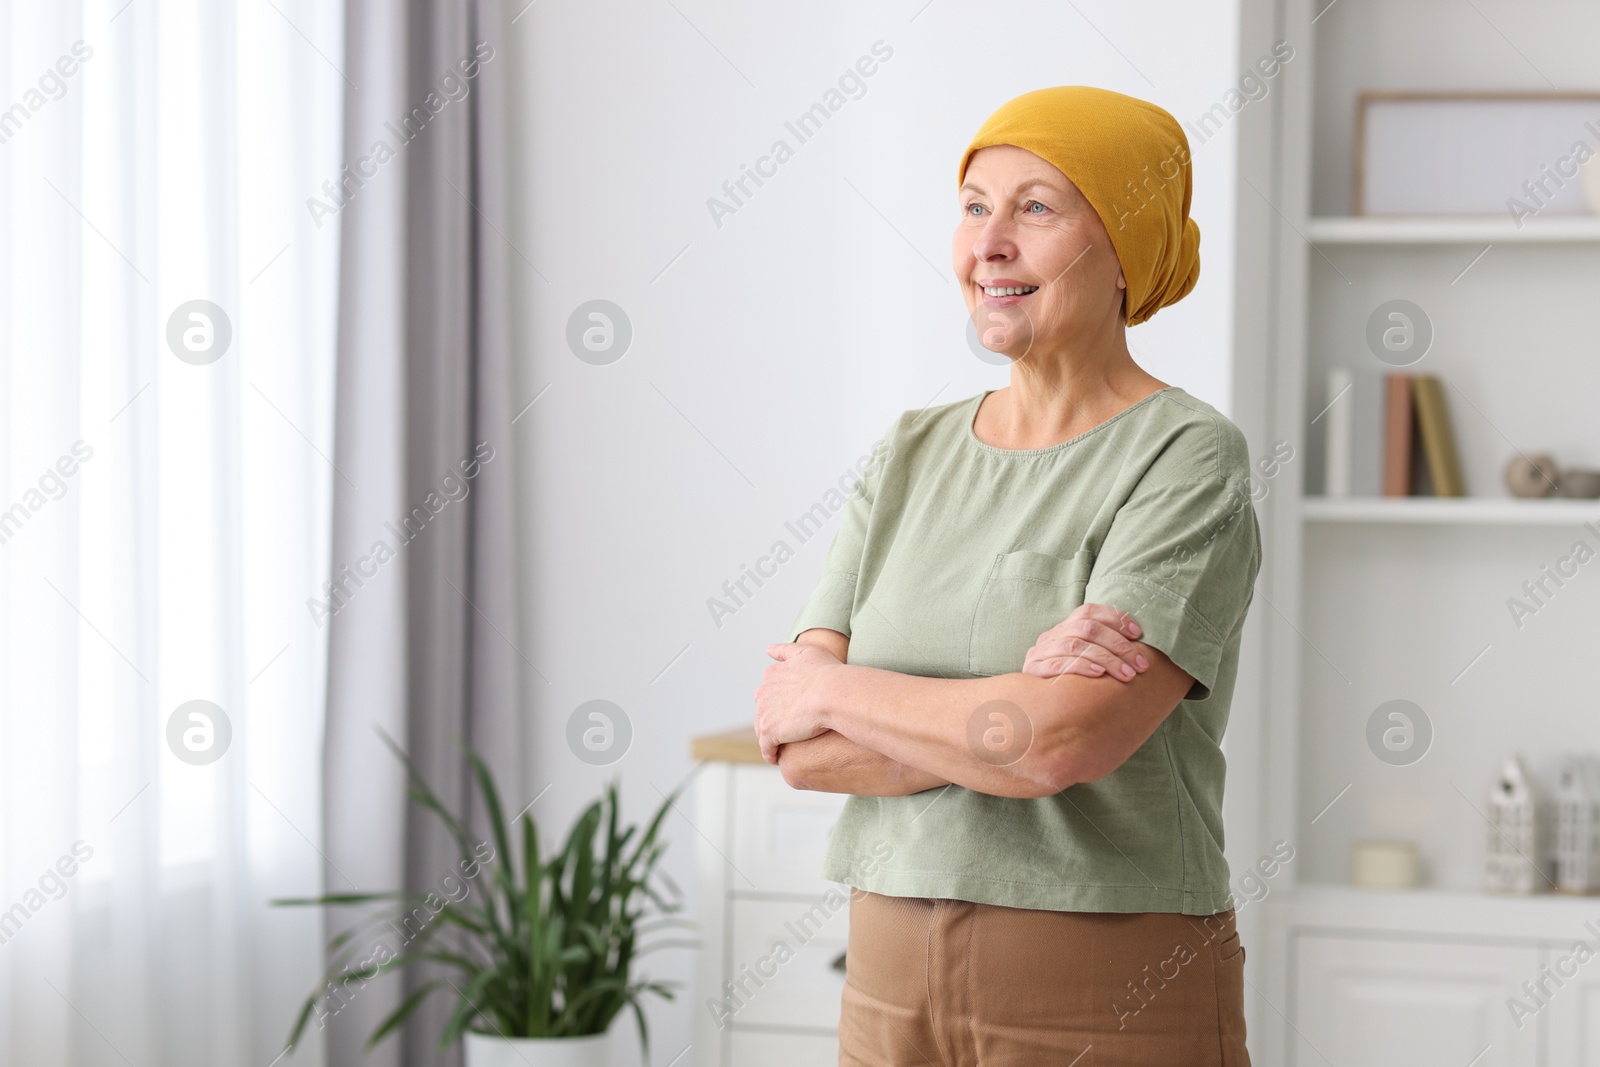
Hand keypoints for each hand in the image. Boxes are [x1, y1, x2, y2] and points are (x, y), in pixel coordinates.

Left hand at [755, 643, 842, 763]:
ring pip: (762, 730)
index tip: (792, 712)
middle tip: (790, 732)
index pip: (769, 693)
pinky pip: (766, 748)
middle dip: (773, 721)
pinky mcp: (769, 732)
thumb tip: (767, 649)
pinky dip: (771, 754)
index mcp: (771, 674)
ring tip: (784, 747)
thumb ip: (785, 650)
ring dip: (771, 739)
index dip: (781, 704)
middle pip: (763, 712)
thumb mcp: (807, 652)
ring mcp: (764, 713)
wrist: (834, 693)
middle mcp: (762, 692)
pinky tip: (778, 758)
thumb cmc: (828, 672)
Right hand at [1023, 603, 1148, 681]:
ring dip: (1107, 658)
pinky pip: (1058, 664)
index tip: (1138, 634)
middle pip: (1087, 628)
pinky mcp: (1033, 670)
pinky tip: (1099, 674)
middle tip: (1141, 664)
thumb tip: (1138, 641)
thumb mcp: (1086, 661)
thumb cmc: (1071, 684)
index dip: (1115, 619)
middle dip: (1119, 645)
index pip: (1089, 611)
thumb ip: (1104, 649)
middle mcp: (1051, 636)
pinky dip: (1081, 666)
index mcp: (1064, 628)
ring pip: (1076, 645)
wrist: (1035, 709)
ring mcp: (1040, 652)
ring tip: (1127, 674)